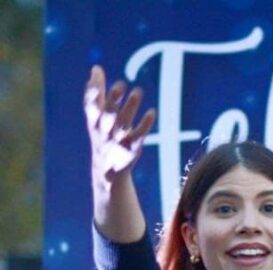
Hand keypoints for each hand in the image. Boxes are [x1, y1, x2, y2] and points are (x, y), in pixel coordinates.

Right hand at [84, 66, 155, 182]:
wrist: (107, 169)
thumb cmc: (102, 134)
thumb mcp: (95, 116)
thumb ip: (96, 93)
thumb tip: (96, 68)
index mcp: (94, 120)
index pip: (91, 104)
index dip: (93, 90)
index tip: (98, 73)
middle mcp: (104, 130)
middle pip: (108, 113)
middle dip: (113, 98)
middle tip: (122, 83)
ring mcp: (118, 140)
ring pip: (124, 122)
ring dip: (131, 107)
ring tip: (138, 91)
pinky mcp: (131, 148)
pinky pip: (139, 135)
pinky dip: (145, 124)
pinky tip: (151, 112)